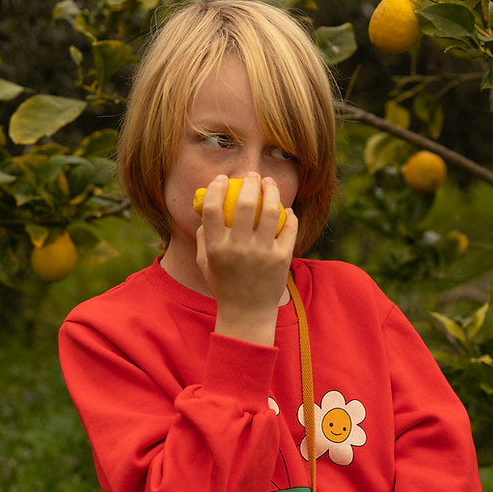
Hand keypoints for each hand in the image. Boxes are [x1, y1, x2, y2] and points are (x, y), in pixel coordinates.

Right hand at [196, 173, 297, 345]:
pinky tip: (286, 210)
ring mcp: (262, 254)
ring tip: (269, 184)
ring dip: (271, 190)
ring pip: (270, 211)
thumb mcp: (205, 264)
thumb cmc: (223, 286)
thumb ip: (203, 237)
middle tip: (251, 176)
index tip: (222, 179)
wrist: (247, 315)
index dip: (216, 188)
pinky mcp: (282, 259)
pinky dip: (289, 215)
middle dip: (249, 182)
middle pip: (244, 203)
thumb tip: (206, 209)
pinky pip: (289, 229)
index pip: (212, 208)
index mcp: (216, 249)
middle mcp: (239, 249)